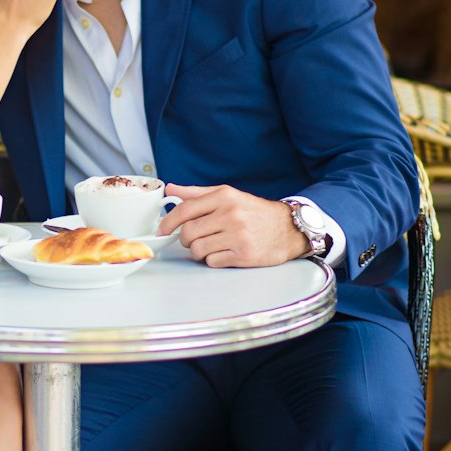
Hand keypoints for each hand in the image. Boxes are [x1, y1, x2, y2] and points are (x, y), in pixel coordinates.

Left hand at [162, 184, 308, 267]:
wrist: (288, 229)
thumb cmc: (255, 212)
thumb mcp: (228, 195)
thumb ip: (197, 193)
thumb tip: (170, 189)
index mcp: (224, 197)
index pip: (185, 210)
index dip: (168, 222)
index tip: (162, 230)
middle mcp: (230, 214)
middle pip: (188, 233)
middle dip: (185, 239)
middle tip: (194, 239)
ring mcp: (237, 235)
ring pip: (197, 249)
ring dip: (199, 251)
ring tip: (212, 245)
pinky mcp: (243, 255)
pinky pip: (212, 262)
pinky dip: (214, 260)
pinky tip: (225, 253)